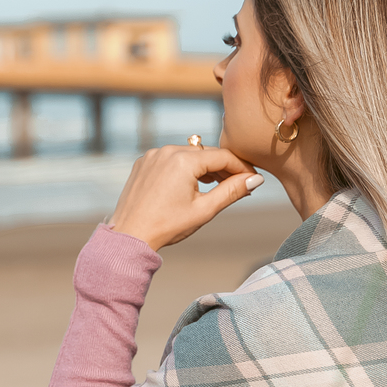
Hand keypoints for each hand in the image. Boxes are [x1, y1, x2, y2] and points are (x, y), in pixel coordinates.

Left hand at [109, 142, 262, 250]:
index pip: (223, 156)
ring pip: (188, 155)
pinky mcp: (143, 162)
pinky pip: (170, 159)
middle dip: (224, 168)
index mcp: (184, 160)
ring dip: (204, 168)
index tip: (253, 180)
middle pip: (206, 154)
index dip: (242, 167)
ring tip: (217, 187)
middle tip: (239, 185)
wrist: (130, 235)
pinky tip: (191, 184)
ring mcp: (153, 155)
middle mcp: (167, 151)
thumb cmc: (167, 226)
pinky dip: (184, 168)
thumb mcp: (205, 209)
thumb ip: (232, 191)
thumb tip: (256, 179)